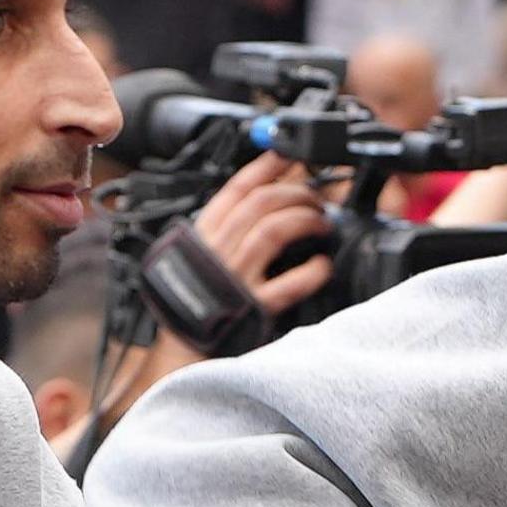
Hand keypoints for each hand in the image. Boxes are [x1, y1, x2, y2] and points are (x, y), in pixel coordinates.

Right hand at [193, 152, 336, 315]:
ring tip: (323, 223)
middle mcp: (218, 250)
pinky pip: (288, 284)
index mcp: (205, 234)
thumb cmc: (199, 302)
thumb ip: (228, 229)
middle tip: (317, 198)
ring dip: (305, 220)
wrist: (182, 353)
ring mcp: (234, 278)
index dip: (266, 166)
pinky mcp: (252, 308)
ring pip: (272, 231)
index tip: (288, 154)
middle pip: (260, 203)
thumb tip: (268, 197)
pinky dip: (312, 271)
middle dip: (296, 193)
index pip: (237, 188)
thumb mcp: (202, 255)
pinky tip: (324, 265)